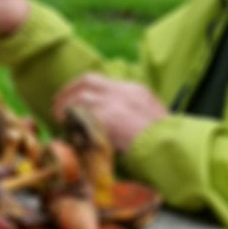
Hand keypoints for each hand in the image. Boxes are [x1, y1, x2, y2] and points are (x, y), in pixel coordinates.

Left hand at [52, 73, 167, 152]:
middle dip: (68, 92)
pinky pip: (82, 113)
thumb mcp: (150, 119)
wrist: (169, 147)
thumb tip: (107, 123)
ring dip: (67, 106)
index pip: (101, 81)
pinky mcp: (108, 115)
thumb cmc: (163, 142)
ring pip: (81, 95)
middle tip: (58, 108)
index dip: (82, 89)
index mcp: (136, 90)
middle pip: (88, 80)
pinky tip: (68, 128)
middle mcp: (124, 91)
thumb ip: (131, 114)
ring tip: (60, 119)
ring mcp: (115, 102)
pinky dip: (72, 119)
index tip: (72, 99)